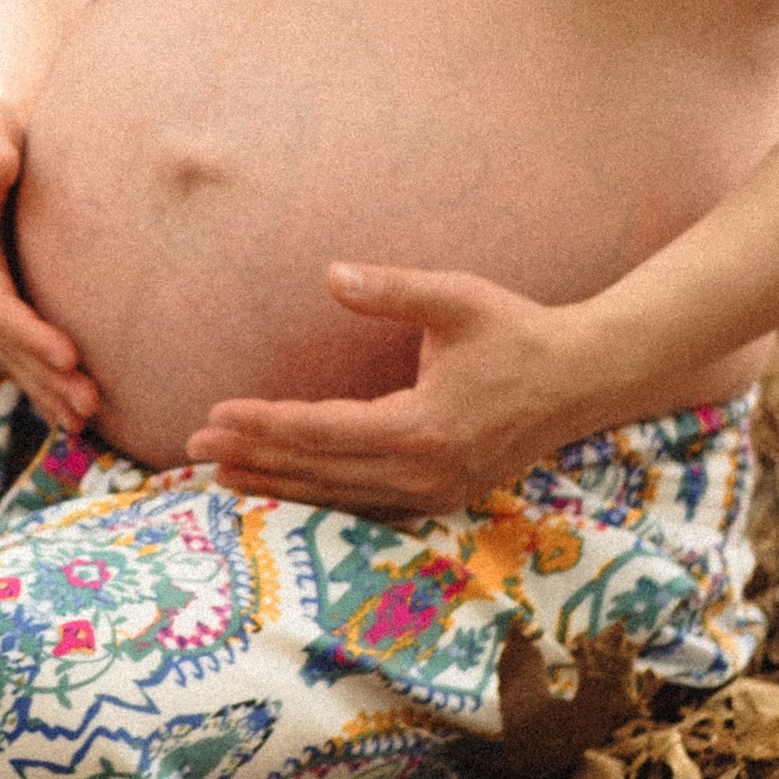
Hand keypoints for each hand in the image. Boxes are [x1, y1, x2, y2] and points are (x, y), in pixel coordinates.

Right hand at [0, 97, 96, 434]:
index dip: (28, 332)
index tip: (69, 356)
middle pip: (6, 341)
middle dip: (44, 376)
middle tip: (90, 405)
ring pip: (15, 354)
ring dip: (47, 389)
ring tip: (87, 421)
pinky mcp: (7, 299)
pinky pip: (25, 348)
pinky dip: (48, 379)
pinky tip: (80, 410)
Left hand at [186, 262, 589, 518]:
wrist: (584, 380)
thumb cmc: (518, 332)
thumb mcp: (456, 298)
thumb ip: (392, 288)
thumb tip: (331, 273)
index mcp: (424, 428)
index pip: (322, 431)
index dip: (265, 424)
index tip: (216, 414)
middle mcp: (424, 474)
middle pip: (320, 471)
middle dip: (254, 457)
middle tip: (194, 446)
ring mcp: (434, 494)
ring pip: (338, 496)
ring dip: (278, 484)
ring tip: (222, 474)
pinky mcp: (441, 498)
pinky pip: (364, 505)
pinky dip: (318, 497)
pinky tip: (283, 489)